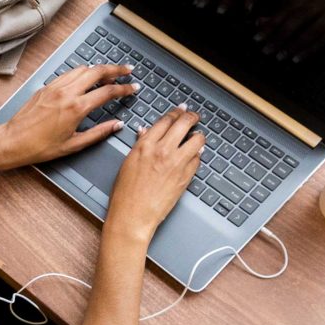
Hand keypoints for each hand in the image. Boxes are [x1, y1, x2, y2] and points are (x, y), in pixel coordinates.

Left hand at [0, 62, 138, 170]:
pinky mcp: (47, 86)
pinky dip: (82, 72)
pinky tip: (86, 78)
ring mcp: (55, 87)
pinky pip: (69, 73)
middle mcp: (67, 92)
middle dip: (115, 69)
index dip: (124, 88)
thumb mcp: (74, 145)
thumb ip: (98, 133)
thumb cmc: (40, 147)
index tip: (132, 88)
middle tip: (127, 70)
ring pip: (82, 69)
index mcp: (76, 108)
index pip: (107, 91)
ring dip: (98, 69)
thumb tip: (116, 125)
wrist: (13, 141)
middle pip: (97, 71)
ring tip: (109, 74)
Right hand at [105, 105, 203, 245]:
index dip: (176, 112)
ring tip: (197, 135)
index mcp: (145, 145)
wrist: (133, 215)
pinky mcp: (186, 177)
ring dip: (198, 135)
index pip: (166, 120)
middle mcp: (162, 150)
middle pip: (184, 123)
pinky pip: (197, 159)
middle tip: (194, 116)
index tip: (180, 110)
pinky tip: (195, 154)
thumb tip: (146, 132)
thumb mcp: (128, 162)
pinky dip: (197, 154)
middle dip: (192, 116)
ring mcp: (176, 163)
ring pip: (197, 139)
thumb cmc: (125, 192)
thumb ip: (140, 144)